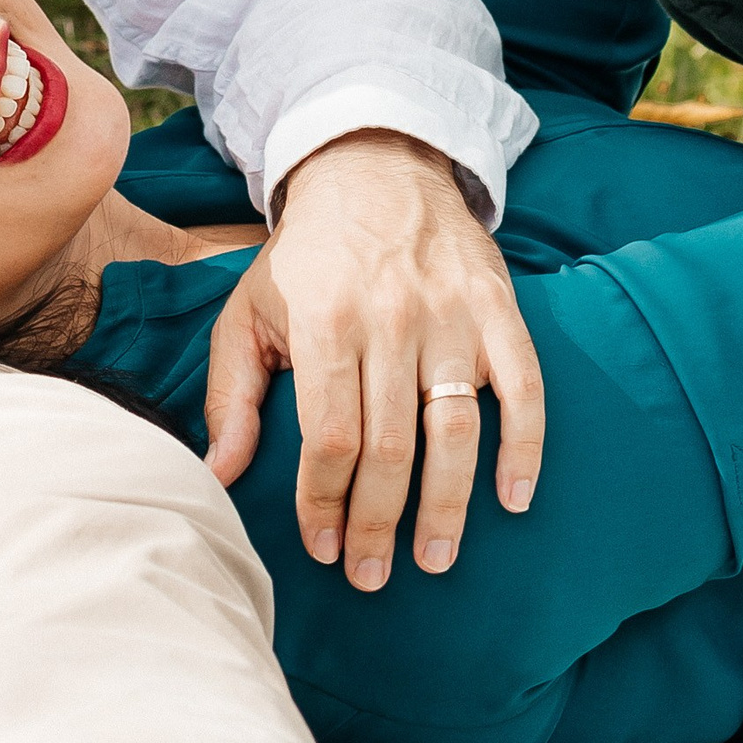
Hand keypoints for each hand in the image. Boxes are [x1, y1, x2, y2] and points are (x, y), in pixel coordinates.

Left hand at [201, 130, 543, 589]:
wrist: (373, 166)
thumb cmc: (305, 256)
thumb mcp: (248, 310)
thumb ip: (231, 393)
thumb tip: (216, 475)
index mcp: (326, 322)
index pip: (330, 438)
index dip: (325, 503)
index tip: (323, 549)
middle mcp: (391, 319)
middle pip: (391, 447)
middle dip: (379, 523)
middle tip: (372, 576)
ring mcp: (451, 315)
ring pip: (455, 430)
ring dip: (447, 505)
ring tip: (433, 558)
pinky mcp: (498, 307)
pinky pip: (524, 387)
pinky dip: (525, 447)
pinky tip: (514, 499)